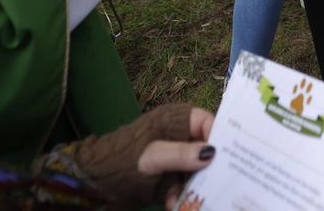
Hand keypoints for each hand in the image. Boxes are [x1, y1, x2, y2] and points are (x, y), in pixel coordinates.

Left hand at [40, 103, 213, 210]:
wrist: (92, 184)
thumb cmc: (123, 162)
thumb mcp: (152, 157)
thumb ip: (182, 154)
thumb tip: (212, 153)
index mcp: (175, 120)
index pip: (208, 123)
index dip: (221, 138)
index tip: (232, 157)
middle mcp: (178, 137)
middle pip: (207, 149)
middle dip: (212, 168)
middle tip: (222, 183)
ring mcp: (173, 158)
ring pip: (197, 171)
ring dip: (196, 187)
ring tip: (197, 200)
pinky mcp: (167, 178)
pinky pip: (184, 186)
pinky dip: (181, 196)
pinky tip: (173, 204)